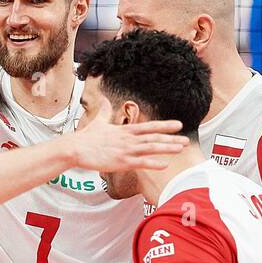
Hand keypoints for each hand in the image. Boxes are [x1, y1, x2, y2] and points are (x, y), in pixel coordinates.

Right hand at [71, 115, 186, 172]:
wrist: (75, 148)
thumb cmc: (85, 137)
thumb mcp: (97, 122)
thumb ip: (104, 111)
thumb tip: (104, 99)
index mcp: (125, 130)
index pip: (149, 126)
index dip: (164, 125)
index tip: (178, 125)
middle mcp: (128, 139)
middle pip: (154, 137)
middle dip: (171, 138)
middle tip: (186, 140)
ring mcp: (125, 150)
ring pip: (151, 148)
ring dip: (167, 148)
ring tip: (180, 149)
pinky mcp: (120, 162)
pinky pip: (140, 163)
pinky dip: (153, 163)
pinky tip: (164, 164)